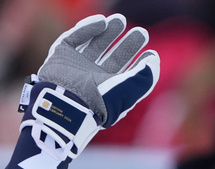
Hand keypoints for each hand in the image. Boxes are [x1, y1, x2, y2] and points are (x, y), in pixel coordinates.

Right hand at [36, 13, 159, 127]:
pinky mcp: (60, 55)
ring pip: (94, 44)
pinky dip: (87, 28)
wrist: (66, 102)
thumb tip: (154, 59)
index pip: (126, 73)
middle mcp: (93, 79)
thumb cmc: (101, 101)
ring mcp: (76, 66)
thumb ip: (145, 75)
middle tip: (141, 33)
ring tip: (120, 19)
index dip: (139, 62)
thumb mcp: (130, 90)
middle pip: (113, 57)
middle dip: (127, 45)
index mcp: (109, 92)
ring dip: (108, 32)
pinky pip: (74, 38)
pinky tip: (102, 21)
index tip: (150, 52)